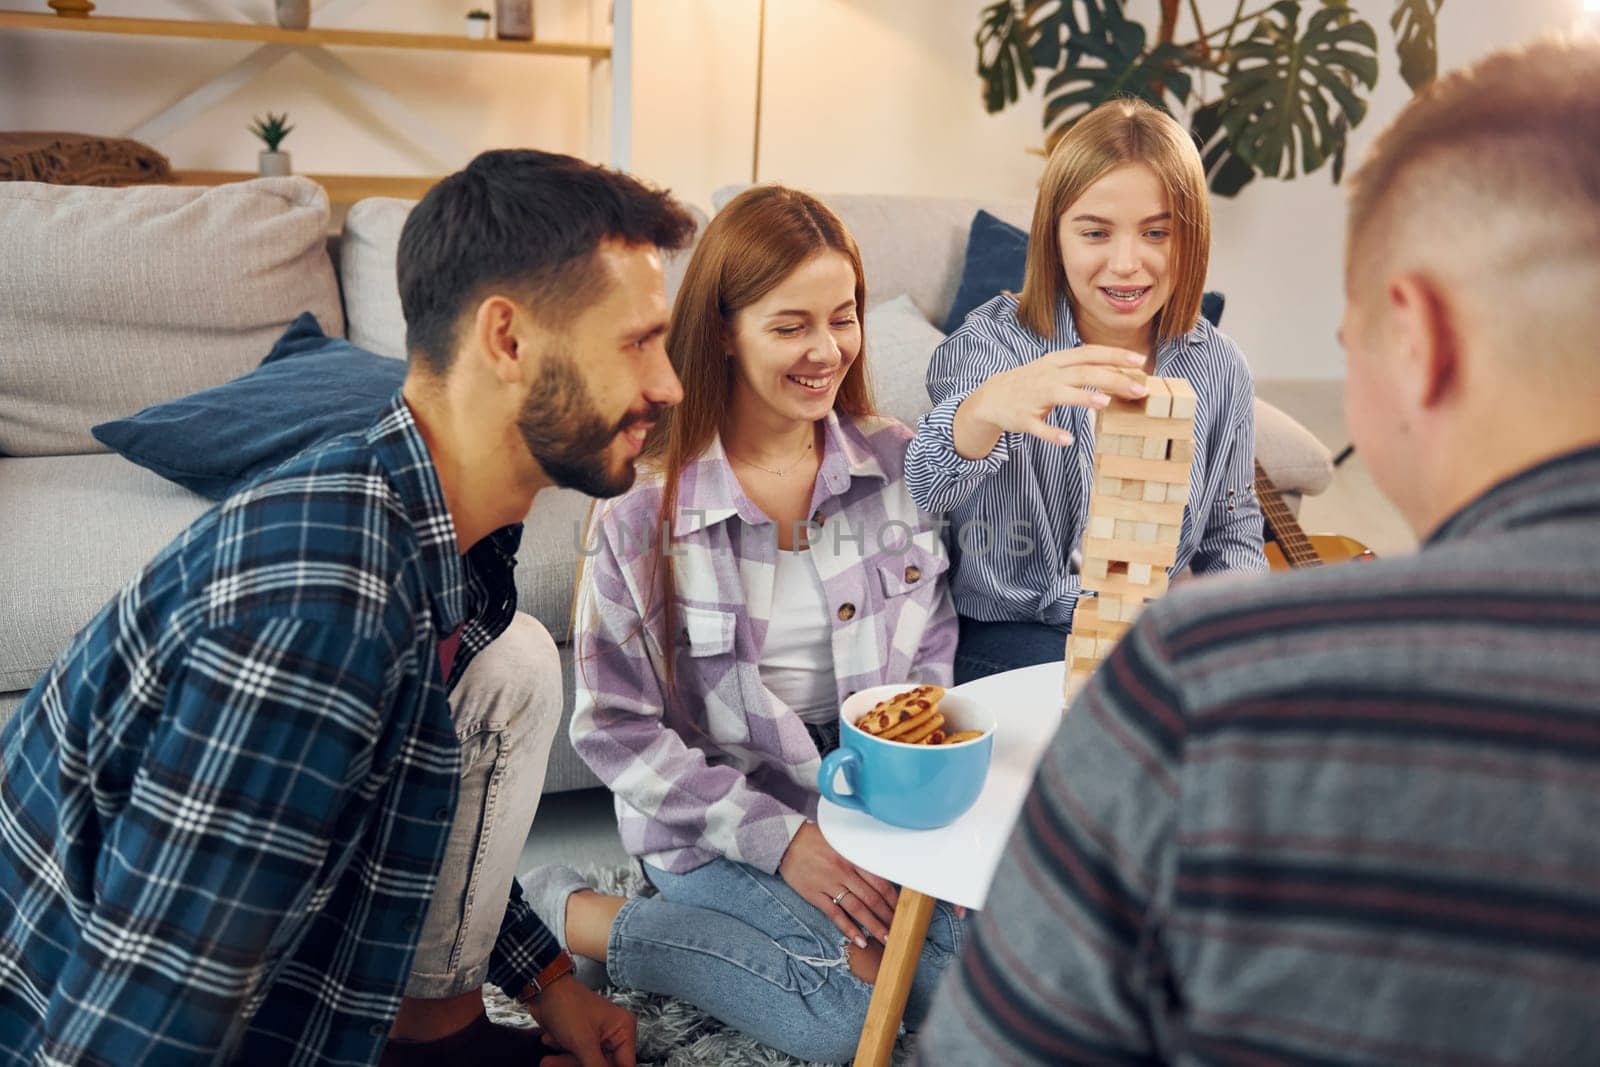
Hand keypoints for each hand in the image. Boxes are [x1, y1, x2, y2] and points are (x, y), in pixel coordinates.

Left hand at [525, 976, 636, 1066]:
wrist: (542, 990)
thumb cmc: (566, 1005)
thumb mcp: (583, 1043)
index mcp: (623, 1029)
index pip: (625, 1065)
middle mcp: (613, 1032)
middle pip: (604, 1065)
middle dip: (577, 1065)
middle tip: (564, 1064)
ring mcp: (597, 1036)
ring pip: (586, 1063)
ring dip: (566, 1061)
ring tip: (549, 1061)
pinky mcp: (582, 1038)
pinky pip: (576, 1056)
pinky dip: (562, 1053)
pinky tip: (552, 1040)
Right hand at [779, 822, 898, 945]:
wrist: (786, 840)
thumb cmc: (815, 838)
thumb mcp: (841, 839)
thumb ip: (860, 853)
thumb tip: (882, 870)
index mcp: (852, 856)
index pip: (880, 882)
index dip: (893, 899)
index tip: (903, 911)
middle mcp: (843, 871)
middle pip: (871, 898)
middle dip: (887, 916)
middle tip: (899, 931)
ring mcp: (828, 884)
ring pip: (857, 909)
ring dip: (873, 925)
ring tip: (885, 939)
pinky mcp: (814, 895)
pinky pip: (835, 914)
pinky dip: (848, 928)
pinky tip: (859, 940)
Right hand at [954, 345, 1149, 457]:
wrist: (991, 397)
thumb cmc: (1032, 383)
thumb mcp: (1055, 369)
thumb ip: (1083, 370)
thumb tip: (1121, 373)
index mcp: (1057, 362)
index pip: (1090, 353)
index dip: (1115, 355)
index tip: (1140, 362)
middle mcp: (1047, 376)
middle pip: (1082, 373)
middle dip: (1112, 379)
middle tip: (1139, 390)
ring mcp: (1034, 397)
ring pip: (1061, 395)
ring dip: (1083, 398)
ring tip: (1105, 403)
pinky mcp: (1023, 418)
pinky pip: (1038, 427)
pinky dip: (1052, 433)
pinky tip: (1068, 440)